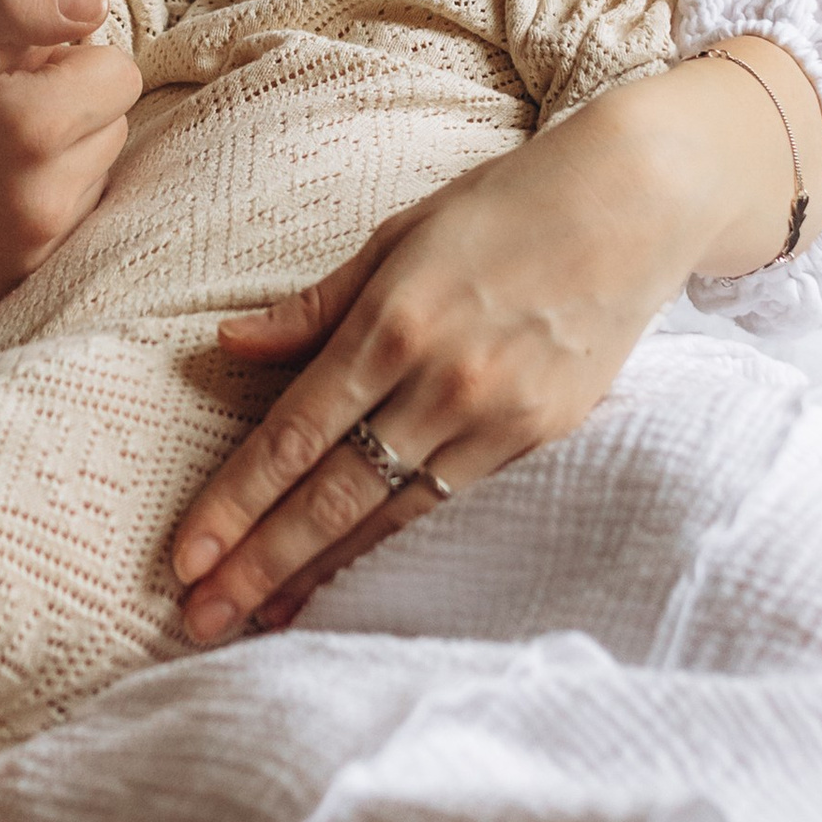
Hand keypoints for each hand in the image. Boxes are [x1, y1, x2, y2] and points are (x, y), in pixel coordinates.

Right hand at [0, 20, 137, 312]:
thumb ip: (26, 6)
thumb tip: (96, 9)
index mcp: (27, 127)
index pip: (120, 75)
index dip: (73, 61)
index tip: (26, 68)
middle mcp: (37, 201)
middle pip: (113, 129)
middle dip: (71, 111)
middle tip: (0, 109)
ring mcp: (25, 254)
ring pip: (93, 180)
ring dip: (60, 161)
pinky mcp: (7, 286)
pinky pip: (63, 232)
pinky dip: (38, 208)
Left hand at [169, 47, 821, 638]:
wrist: (636, 201)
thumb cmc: (504, 206)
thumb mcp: (398, 234)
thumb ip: (315, 305)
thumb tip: (230, 345)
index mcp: (393, 321)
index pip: (295, 434)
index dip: (235, 502)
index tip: (186, 556)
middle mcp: (442, 380)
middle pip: (334, 493)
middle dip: (261, 562)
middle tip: (202, 617)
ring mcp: (498, 417)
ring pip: (391, 516)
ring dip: (320, 574)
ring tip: (261, 619)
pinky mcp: (543, 438)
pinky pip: (450, 507)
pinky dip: (394, 548)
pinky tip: (351, 581)